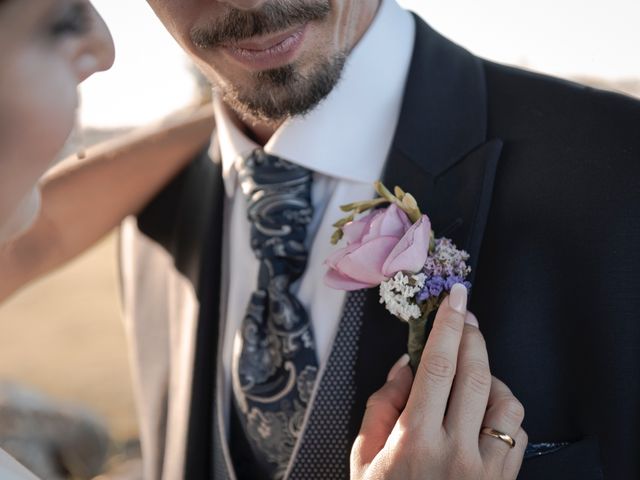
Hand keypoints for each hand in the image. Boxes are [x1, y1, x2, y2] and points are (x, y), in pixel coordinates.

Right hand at [351, 285, 526, 478]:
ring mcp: (486, 469)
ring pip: (506, 401)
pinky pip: (517, 432)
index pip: (437, 367)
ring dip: (490, 376)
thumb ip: (382, 404)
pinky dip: (504, 411)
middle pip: (475, 374)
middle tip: (464, 315)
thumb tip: (406, 365)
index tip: (455, 297)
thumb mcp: (364, 455)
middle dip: (471, 335)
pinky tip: (484, 413)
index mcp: (415, 440)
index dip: (447, 326)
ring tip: (470, 375)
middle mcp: (456, 452)